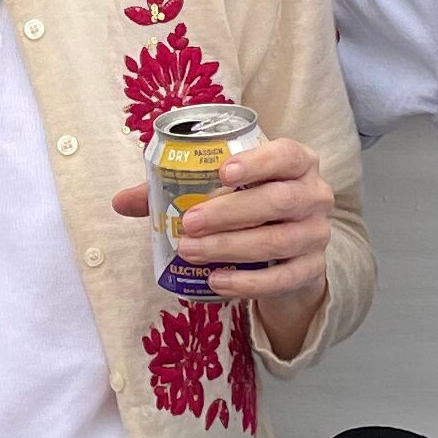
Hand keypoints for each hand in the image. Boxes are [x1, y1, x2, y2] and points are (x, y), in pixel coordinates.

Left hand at [107, 133, 334, 327]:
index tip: (223, 173)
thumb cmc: (250, 207)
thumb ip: (175, 190)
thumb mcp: (222, 191)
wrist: (289, 252)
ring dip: (230, 247)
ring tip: (190, 251)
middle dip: (230, 212)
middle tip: (189, 222)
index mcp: (297, 163)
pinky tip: (215, 281)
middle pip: (279, 201)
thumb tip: (120, 201)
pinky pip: (282, 278)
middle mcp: (315, 195)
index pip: (287, 155)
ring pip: (277, 241)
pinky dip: (247, 282)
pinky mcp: (312, 270)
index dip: (258, 163)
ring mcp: (317, 235)